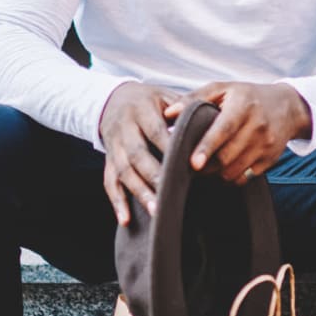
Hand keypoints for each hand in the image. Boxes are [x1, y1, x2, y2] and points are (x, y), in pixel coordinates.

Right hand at [99, 81, 178, 223]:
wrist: (114, 99)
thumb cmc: (149, 100)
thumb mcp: (165, 95)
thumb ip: (183, 108)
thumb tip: (208, 123)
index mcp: (141, 110)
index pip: (154, 130)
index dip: (168, 146)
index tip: (185, 162)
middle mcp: (124, 129)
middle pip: (136, 154)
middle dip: (152, 175)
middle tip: (169, 192)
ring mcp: (114, 146)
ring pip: (123, 171)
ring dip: (138, 192)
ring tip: (155, 210)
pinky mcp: (108, 160)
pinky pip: (109, 182)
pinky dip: (117, 202)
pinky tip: (125, 219)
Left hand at [165, 82, 311, 183]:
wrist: (287, 106)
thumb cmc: (248, 96)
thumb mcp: (223, 88)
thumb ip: (194, 98)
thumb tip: (168, 113)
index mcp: (243, 106)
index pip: (223, 130)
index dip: (206, 147)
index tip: (192, 163)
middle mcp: (258, 126)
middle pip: (227, 156)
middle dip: (206, 165)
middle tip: (192, 164)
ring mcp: (266, 145)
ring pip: (235, 170)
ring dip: (217, 173)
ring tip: (208, 165)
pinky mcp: (271, 159)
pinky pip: (246, 177)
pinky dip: (232, 177)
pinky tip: (225, 167)